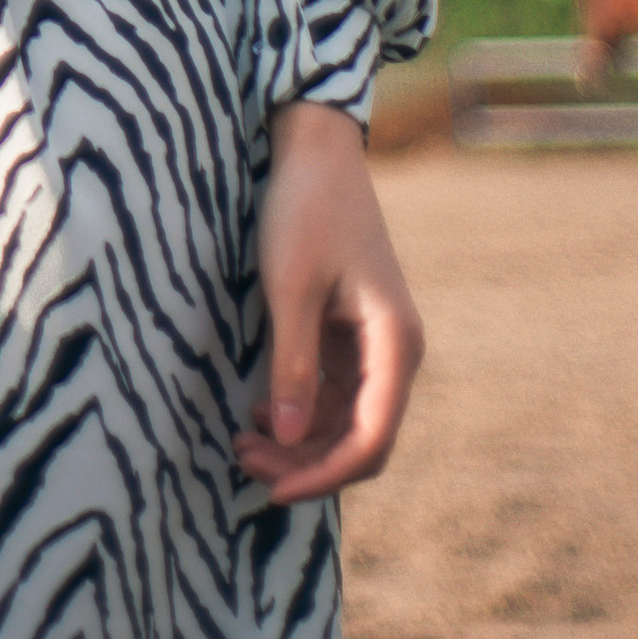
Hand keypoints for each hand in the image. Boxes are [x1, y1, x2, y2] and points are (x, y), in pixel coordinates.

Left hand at [234, 100, 424, 502]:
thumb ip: (293, 364)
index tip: (272, 489)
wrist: (315, 149)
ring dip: (301, 443)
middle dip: (306, 463)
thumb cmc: (305, 209)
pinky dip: (300, 413)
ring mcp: (374, 347)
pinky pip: (333, 396)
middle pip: (361, 440)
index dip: (325, 475)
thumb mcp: (291, 286)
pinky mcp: (350, 336)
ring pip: (346, 423)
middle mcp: (395, 354)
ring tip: (242, 443)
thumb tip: (292, 439)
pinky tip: (259, 414)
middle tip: (241, 458)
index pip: (372, 440)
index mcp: (396, 343)